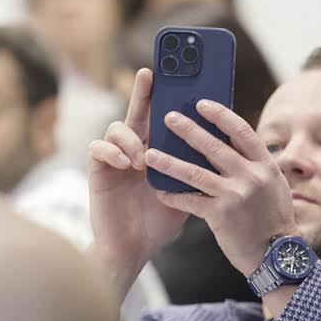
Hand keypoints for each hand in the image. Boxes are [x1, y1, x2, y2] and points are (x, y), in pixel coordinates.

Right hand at [87, 68, 187, 294]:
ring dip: (130, 138)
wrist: (135, 249)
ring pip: (116, 128)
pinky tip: (126, 164)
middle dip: (143, 90)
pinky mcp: (97, 171)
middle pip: (138, 111)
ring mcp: (114, 158)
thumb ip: (197, 163)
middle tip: (150, 72)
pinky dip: (112, 152)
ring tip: (142, 159)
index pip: (162, 116)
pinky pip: (98, 149)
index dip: (167, 94)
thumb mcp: (186, 186)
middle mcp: (134, 148)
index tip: (178, 73)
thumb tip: (223, 138)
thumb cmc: (160, 220)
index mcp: (157, 149)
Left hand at [144, 100, 297, 279]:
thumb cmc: (271, 220)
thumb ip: (254, 166)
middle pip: (214, 146)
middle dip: (188, 130)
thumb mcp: (273, 186)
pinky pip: (190, 201)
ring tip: (150, 154)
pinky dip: (173, 196)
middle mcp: (251, 176)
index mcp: (266, 165)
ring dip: (170, 162)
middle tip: (167, 118)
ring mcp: (236, 195)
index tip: (202, 104)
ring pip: (195, 172)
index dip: (221, 115)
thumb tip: (230, 144)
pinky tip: (159, 191)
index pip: (241, 131)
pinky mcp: (221, 215)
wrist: (276, 256)